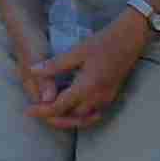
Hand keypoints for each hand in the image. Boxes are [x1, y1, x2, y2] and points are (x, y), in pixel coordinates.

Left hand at [26, 12, 149, 130]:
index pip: (60, 106)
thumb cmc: (103, 42)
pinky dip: (81, 117)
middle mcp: (97, 98)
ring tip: (52, 115)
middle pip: (71, 117)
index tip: (29, 110)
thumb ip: (55, 65)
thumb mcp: (77, 51)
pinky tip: (72, 110)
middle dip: (52, 118)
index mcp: (87, 87)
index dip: (42, 110)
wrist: (130, 39)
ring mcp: (106, 99)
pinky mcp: (111, 96)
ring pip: (83, 119)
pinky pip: (94, 115)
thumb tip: (32, 70)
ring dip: (66, 120)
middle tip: (38, 113)